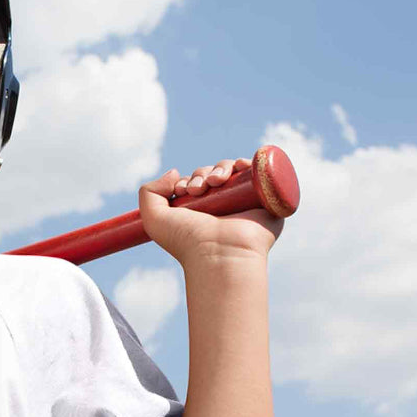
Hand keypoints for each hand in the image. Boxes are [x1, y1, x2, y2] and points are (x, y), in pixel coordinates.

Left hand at [138, 158, 282, 264]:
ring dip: (223, 167)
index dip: (190, 179)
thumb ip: (149, 192)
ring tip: (216, 181)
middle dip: (204, 173)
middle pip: (216, 174)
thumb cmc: (186, 241)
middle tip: (198, 188)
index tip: (183, 190)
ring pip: (236, 171)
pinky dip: (252, 163)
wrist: (219, 253)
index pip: (199, 182)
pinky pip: (262, 172)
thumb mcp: (153, 218)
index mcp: (203, 211)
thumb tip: (174, 173)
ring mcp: (248, 203)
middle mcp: (225, 207)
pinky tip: (241, 166)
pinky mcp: (268, 200)